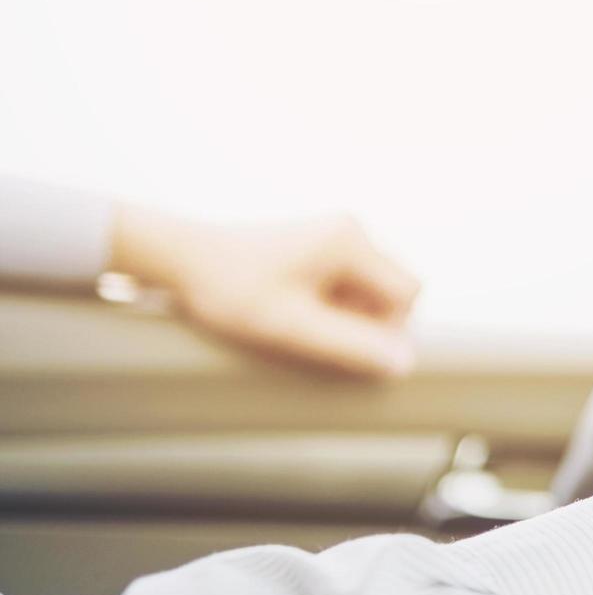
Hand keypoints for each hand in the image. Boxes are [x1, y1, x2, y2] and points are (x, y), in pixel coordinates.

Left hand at [110, 207, 420, 377]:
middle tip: (315, 334)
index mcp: (352, 241)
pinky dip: (333, 306)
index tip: (341, 343)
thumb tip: (405, 364)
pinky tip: (295, 311)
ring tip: (299, 321)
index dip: (386, 329)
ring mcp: (337, 235)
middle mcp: (352, 230)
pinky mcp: (322, 245)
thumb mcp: (293, 327)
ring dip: (347, 317)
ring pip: (372, 292)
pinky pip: (351, 285)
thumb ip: (352, 345)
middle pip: (393, 293)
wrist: (181, 259)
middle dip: (365, 323)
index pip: (408, 294)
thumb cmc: (232, 289)